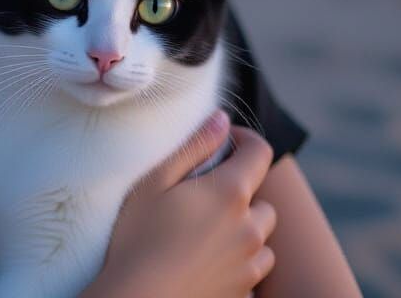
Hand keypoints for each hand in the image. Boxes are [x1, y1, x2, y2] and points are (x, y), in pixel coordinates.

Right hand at [88, 111, 276, 297]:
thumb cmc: (138, 237)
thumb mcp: (156, 181)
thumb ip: (194, 146)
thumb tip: (222, 120)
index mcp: (229, 194)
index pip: (260, 153)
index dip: (244, 139)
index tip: (222, 141)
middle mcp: (249, 229)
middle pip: (262, 199)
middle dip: (240, 190)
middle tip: (202, 194)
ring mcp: (249, 265)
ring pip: (262, 237)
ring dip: (244, 227)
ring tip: (205, 229)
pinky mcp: (243, 292)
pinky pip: (254, 268)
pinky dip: (241, 259)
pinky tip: (207, 259)